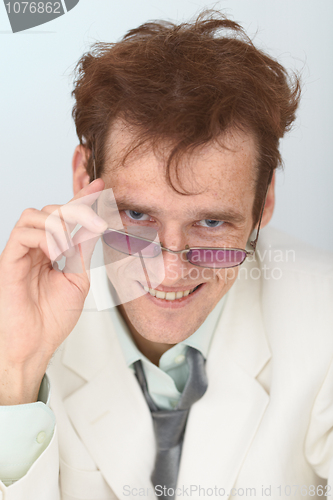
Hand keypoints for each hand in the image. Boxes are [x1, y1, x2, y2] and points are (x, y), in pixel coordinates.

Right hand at [0, 179, 106, 403]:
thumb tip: (95, 226)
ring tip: (70, 249)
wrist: (35, 345)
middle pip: (51, 210)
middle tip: (93, 223)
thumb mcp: (77, 279)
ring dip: (60, 225)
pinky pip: (23, 232)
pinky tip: (56, 253)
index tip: (100, 187)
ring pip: (35, 215)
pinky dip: (44, 237)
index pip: (66, 218)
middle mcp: (35, 248)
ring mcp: (21, 253)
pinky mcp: (9, 260)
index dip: (82, 200)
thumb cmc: (51, 319)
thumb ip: (83, 252)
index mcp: (51, 251)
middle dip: (75, 211)